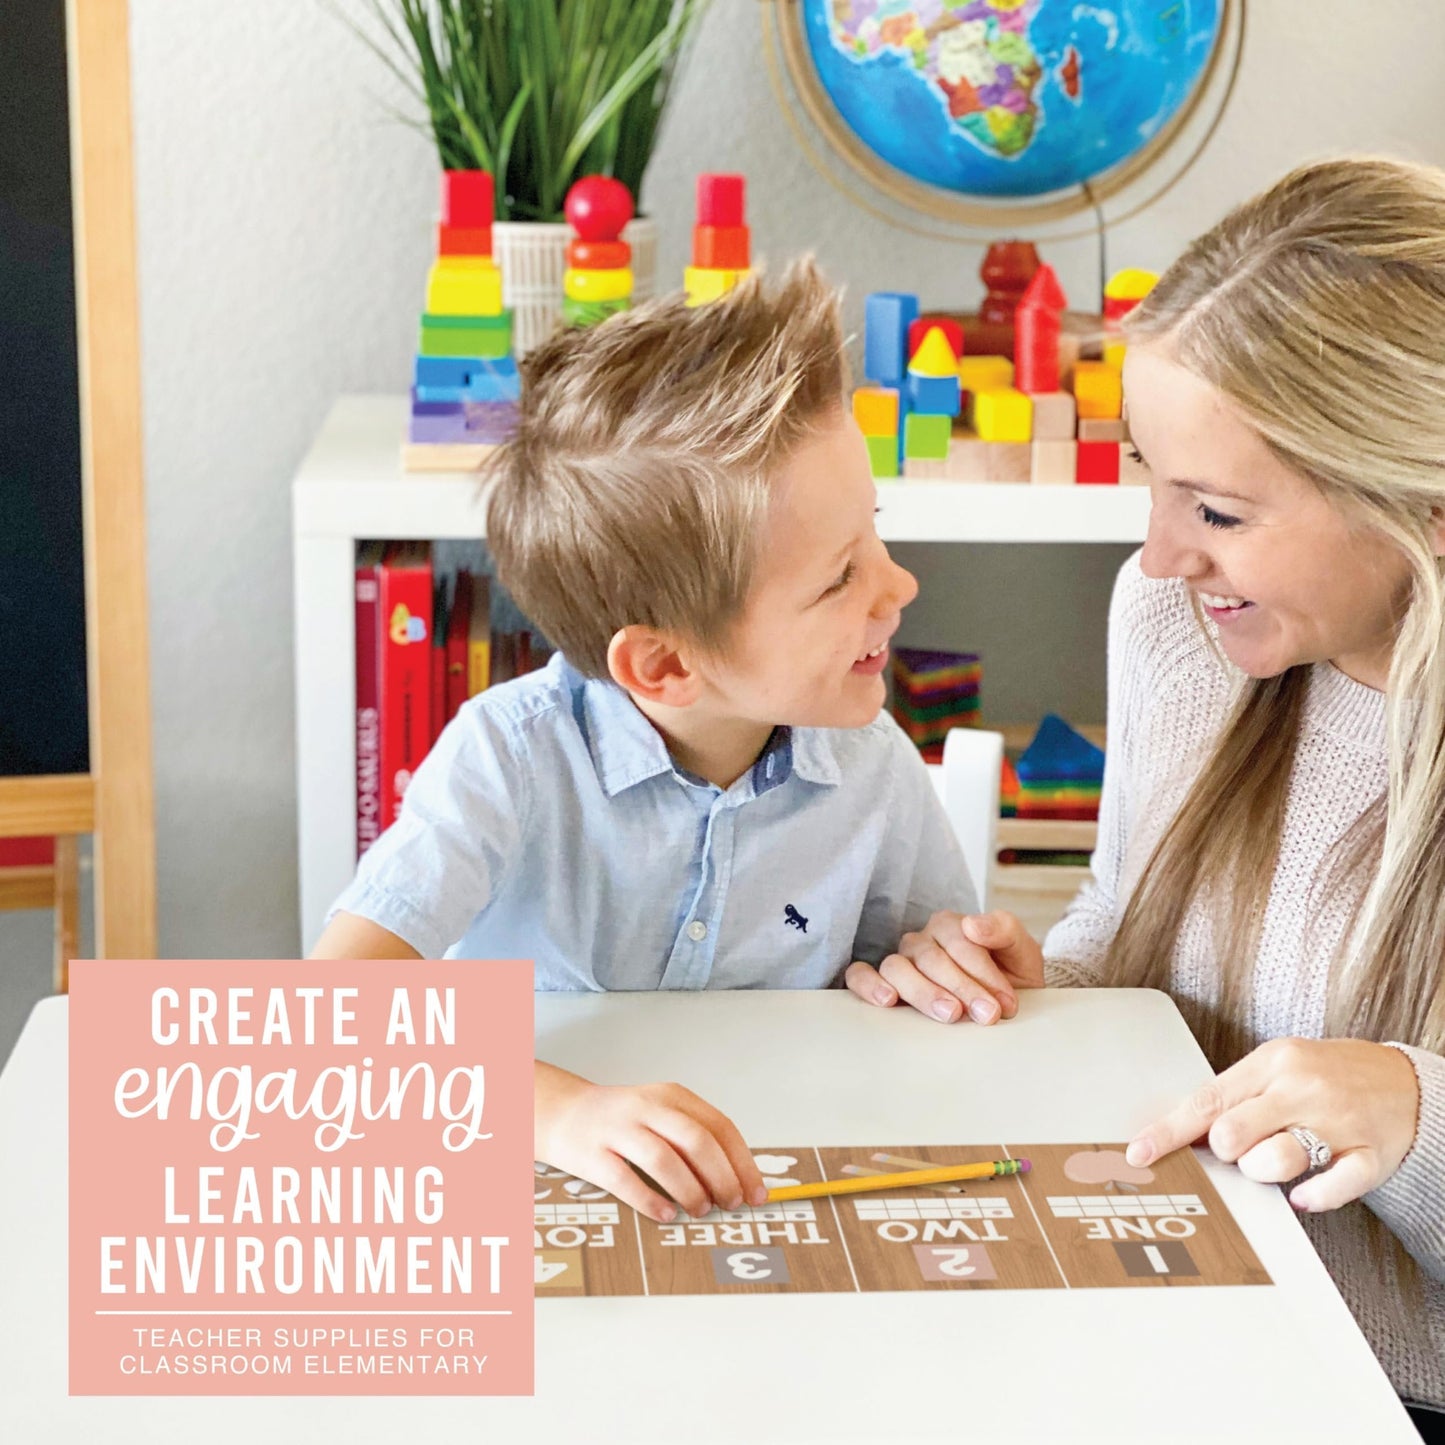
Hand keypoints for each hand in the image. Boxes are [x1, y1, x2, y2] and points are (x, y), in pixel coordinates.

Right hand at [535, 1063, 766, 1223]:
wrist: (563, 1112)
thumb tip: (738, 1180)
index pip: (719, 1126)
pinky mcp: (593, 1154)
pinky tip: (666, 1214)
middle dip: (721, 1177)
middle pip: (696, 1141)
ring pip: (663, 1159)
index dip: (742, 1162)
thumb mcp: (662, 1114)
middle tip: (731, 1203)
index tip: (756, 1193)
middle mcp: (646, 1108)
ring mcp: (618, 1130)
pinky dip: (650, 1200)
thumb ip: (695, 1138)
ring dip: (689, 1190)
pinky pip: (625, 1180)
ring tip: (701, 1210)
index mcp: (671, 1096)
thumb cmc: (623, 1121)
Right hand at [843, 910, 1044, 1025]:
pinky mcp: (883, 982)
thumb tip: (972, 924)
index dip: (984, 974)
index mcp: (950, 925)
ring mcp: (899, 961)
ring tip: (949, 1014)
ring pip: (897, 968)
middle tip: (986, 1016)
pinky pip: (859, 975)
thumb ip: (1003, 929)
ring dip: (924, 992)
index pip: (960, 943)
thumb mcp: (1020, 950)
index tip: (1005, 1004)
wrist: (1004, 1001)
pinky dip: (868, 984)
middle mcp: (920, 940)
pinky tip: (887, 1001)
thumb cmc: (1008, 974)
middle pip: (931, 959)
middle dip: (962, 988)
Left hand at [1126, 1038, 1420, 1211]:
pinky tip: (1305, 1193)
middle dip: (1226, 1152)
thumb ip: (1237, 1097)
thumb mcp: (1279, 1069)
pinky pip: (1333, 1186)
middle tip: (1242, 1148)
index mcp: (1272, 1063)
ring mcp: (1338, 1122)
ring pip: (1276, 1160)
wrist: (1406, 1083)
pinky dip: (1314, 1196)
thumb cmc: (1328, 1077)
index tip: (1139, 1153)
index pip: (1207, 1101)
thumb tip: (1186, 1133)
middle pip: (1234, 1133)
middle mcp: (1302, 1089)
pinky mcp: (1370, 1156)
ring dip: (1264, 1171)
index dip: (1168, 1132)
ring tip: (1276, 1160)